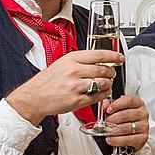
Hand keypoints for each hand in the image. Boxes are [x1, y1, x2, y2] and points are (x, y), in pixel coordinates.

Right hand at [6, 50, 121, 125]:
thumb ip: (80, 61)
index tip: (119, 58)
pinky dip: (103, 95)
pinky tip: (101, 93)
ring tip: (105, 84)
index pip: (99, 55)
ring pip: (103, 83)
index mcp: (71, 59)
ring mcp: (76, 86)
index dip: (113, 56)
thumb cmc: (48, 81)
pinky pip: (98, 96)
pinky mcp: (77, 100)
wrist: (34, 97)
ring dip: (108, 84)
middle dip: (111, 72)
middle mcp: (74, 71)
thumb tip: (99, 60)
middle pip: (104, 69)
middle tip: (111, 73)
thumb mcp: (62, 63)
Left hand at [103, 94, 149, 149]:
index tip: (108, 110)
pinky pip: (128, 139)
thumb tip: (104, 105)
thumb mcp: (117, 108)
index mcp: (137, 103)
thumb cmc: (124, 120)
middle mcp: (142, 113)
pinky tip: (110, 139)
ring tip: (105, 131)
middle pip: (126, 115)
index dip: (117, 104)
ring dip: (113, 130)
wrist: (131, 134)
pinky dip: (117, 140)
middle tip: (104, 122)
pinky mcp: (143, 137)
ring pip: (126, 128)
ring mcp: (144, 126)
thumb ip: (109, 104)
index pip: (129, 100)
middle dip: (112, 119)